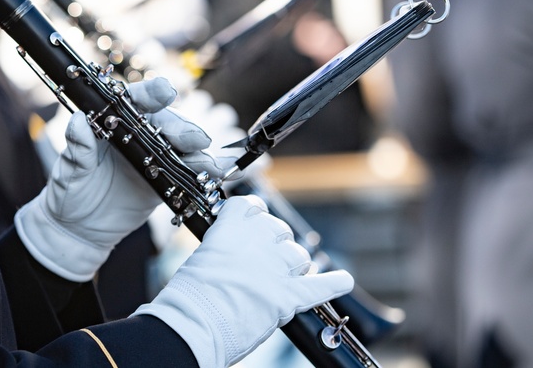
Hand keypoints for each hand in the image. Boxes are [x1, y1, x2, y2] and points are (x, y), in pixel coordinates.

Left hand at [15, 77, 214, 280]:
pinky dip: (206, 172)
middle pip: (165, 122)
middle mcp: (136, 134)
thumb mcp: (70, 171)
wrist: (78, 228)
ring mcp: (154, 156)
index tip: (165, 91)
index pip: (133, 101)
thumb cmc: (69, 192)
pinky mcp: (165, 180)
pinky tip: (221, 172)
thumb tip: (77, 121)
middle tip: (196, 140)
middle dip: (183, 128)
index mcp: (112, 123)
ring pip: (181, 147)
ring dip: (199, 153)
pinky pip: (188, 173)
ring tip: (211, 165)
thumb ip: (78, 148)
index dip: (151, 94)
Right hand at [133, 195, 354, 367]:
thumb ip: (224, 247)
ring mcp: (275, 269)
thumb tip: (237, 252)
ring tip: (281, 278)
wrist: (193, 325)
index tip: (253, 224)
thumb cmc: (188, 297)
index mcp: (231, 227)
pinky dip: (334, 283)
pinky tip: (343, 280)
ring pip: (299, 255)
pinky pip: (319, 286)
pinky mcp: (288, 297)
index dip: (255, 216)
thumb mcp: (201, 257)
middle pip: (279, 231)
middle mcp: (256, 242)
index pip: (253, 206)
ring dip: (293, 265)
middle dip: (275, 244)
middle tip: (262, 262)